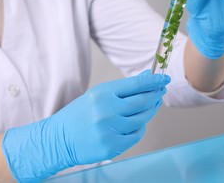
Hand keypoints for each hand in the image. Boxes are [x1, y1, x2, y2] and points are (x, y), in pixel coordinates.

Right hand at [1, 70, 169, 180]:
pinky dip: (139, 128)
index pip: (136, 85)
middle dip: (155, 95)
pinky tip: (135, 123)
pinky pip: (136, 135)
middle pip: (143, 102)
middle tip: (160, 92)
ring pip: (142, 119)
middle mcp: (106, 111)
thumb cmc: (79, 115)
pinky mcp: (112, 146)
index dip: (154, 81)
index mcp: (102, 94)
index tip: (164, 78)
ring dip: (149, 112)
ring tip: (149, 106)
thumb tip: (147, 78)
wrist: (59, 139)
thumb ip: (124, 88)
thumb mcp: (97, 95)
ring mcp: (109, 130)